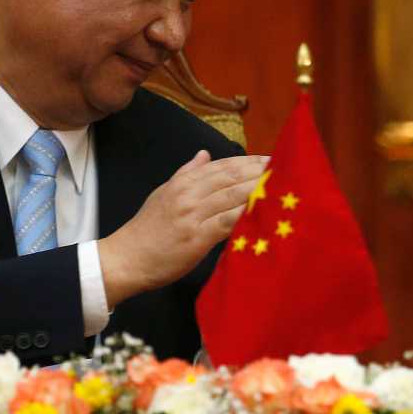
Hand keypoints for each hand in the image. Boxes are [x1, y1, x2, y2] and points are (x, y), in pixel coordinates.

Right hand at [98, 151, 269, 306]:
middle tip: (287, 169)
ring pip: (233, 197)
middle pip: (232, 177)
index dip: (249, 161)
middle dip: (260, 172)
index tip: (272, 158)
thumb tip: (204, 154)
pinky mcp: (197, 238)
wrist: (125, 259)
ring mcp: (193, 215)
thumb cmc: (146, 230)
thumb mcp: (163, 194)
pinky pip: (228, 222)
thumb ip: (186, 174)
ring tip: (283, 187)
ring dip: (259, 190)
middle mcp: (189, 194)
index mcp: (183, 182)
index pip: (223, 166)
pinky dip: (248, 215)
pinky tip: (265, 212)